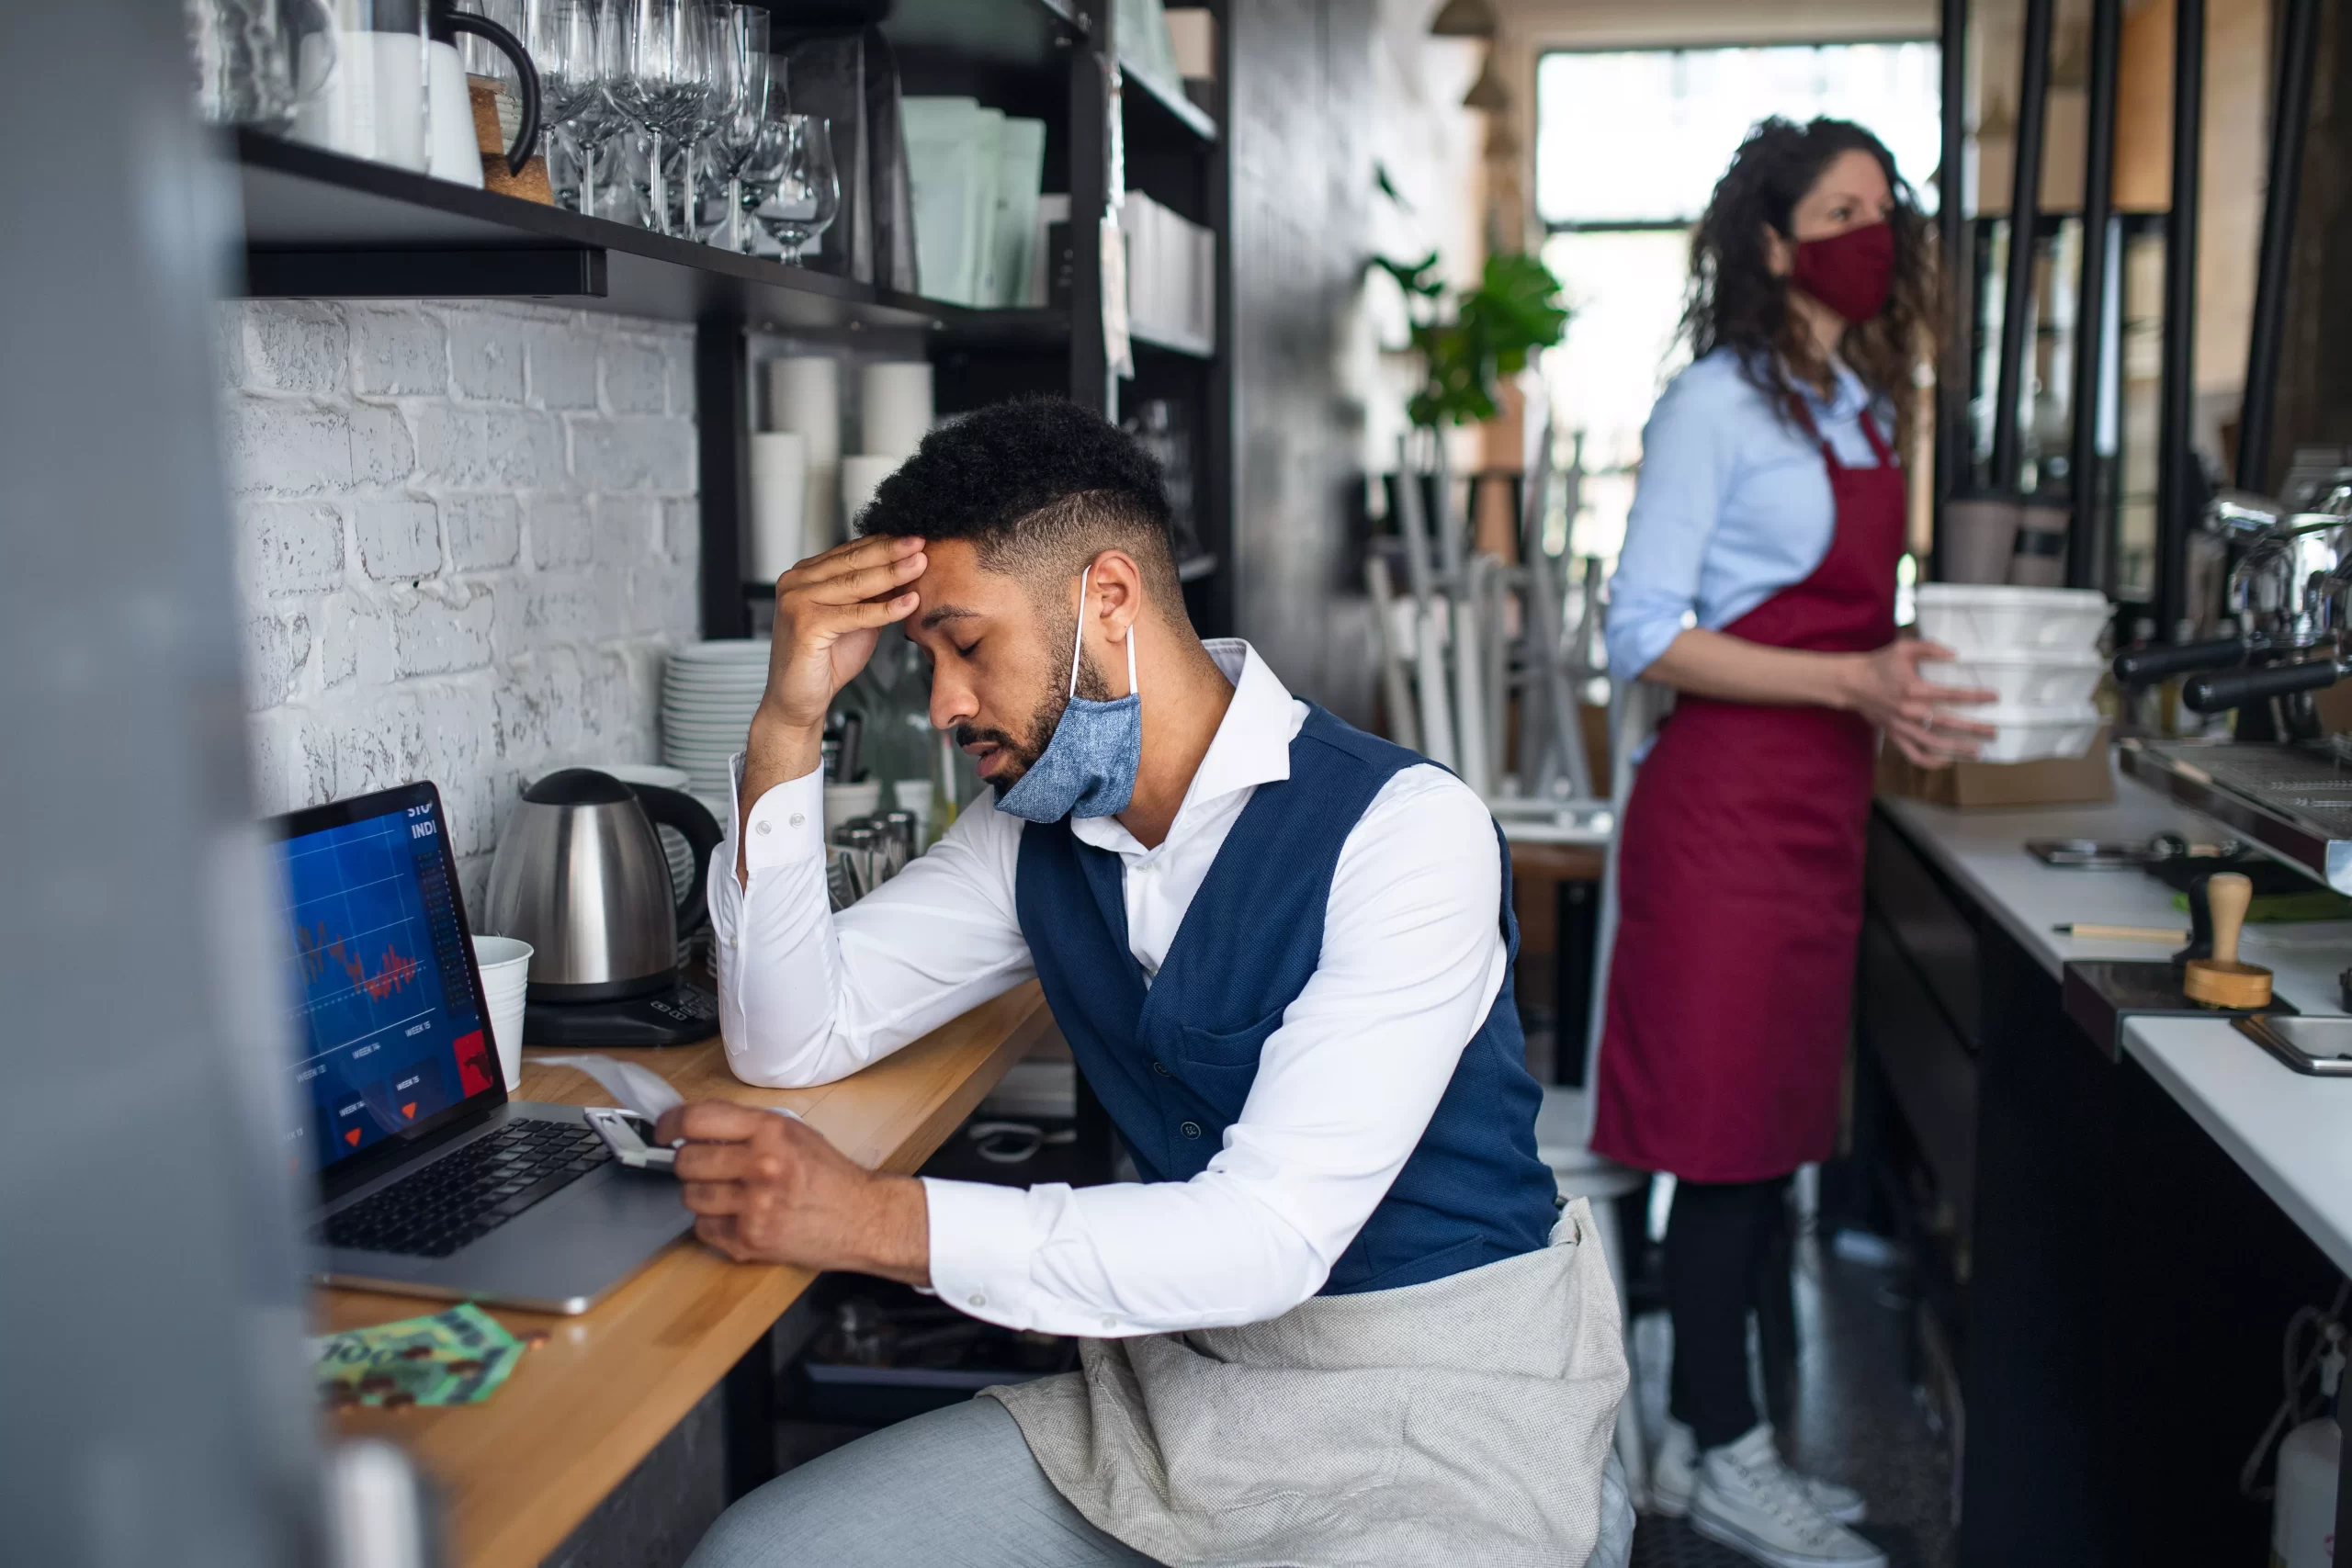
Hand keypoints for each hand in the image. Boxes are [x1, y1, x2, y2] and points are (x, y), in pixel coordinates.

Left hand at [653, 1101, 929, 1283]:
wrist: (862, 1218)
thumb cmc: (827, 1173)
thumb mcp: (793, 1132)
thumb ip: (747, 1128)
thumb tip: (695, 1130)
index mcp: (770, 1131)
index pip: (697, 1119)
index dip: (670, 1124)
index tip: (664, 1131)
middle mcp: (760, 1165)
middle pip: (687, 1161)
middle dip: (690, 1164)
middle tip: (706, 1168)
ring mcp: (754, 1206)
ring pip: (691, 1197)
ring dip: (703, 1195)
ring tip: (728, 1194)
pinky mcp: (750, 1240)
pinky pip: (703, 1229)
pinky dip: (714, 1224)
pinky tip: (738, 1217)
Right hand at [751, 534, 928, 761]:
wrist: (799, 701)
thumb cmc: (825, 661)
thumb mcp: (857, 620)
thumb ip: (873, 595)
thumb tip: (908, 569)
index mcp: (805, 575)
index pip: (850, 553)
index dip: (884, 544)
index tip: (914, 537)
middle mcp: (796, 582)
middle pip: (852, 562)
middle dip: (891, 551)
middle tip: (921, 542)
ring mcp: (796, 601)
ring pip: (854, 584)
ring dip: (893, 573)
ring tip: (921, 564)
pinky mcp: (804, 624)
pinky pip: (854, 614)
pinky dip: (885, 609)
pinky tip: (909, 602)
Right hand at [1844, 639, 1999, 768]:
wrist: (1852, 683)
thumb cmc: (1879, 664)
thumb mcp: (1904, 648)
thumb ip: (1930, 648)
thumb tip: (1954, 654)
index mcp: (1913, 689)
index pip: (1951, 695)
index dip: (1975, 696)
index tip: (1994, 697)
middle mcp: (1909, 711)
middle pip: (1947, 724)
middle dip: (1973, 728)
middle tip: (1993, 731)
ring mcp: (1902, 727)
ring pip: (1934, 744)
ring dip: (1957, 749)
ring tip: (1977, 751)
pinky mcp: (1895, 736)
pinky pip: (1914, 755)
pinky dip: (1931, 762)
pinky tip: (1947, 761)